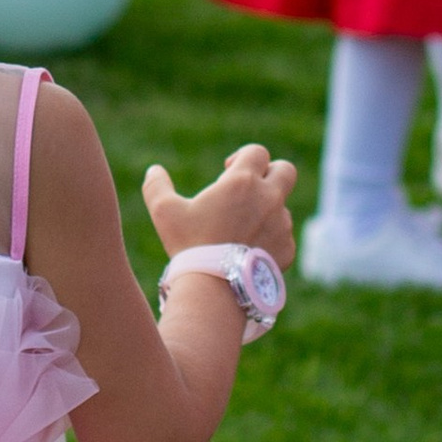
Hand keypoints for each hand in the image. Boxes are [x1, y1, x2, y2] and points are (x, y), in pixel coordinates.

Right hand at [143, 144, 296, 277]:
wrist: (215, 289)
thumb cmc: (189, 246)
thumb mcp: (164, 212)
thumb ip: (156, 186)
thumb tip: (154, 170)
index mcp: (243, 182)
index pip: (258, 152)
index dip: (243, 156)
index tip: (227, 172)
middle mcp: (269, 199)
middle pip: (285, 170)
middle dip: (271, 173)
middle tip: (250, 189)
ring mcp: (282, 225)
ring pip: (282, 207)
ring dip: (266, 210)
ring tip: (240, 229)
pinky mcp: (287, 249)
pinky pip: (283, 236)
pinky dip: (270, 239)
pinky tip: (247, 251)